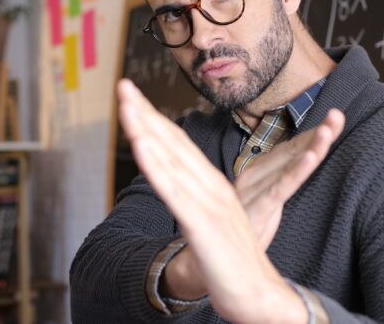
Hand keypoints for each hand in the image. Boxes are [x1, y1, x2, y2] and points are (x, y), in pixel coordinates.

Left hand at [117, 79, 306, 322]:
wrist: (260, 297)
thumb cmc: (233, 264)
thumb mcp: (209, 224)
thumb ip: (194, 203)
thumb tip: (174, 190)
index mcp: (212, 186)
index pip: (178, 145)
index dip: (154, 119)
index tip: (133, 98)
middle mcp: (211, 187)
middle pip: (172, 143)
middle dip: (145, 113)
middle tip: (123, 86)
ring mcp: (207, 204)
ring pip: (170, 159)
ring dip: (145, 129)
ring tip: (126, 104)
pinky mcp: (202, 226)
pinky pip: (173, 191)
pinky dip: (154, 166)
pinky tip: (140, 146)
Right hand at [236, 109, 344, 249]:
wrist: (213, 254)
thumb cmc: (242, 228)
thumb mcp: (261, 202)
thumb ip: (276, 183)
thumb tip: (297, 166)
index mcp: (255, 172)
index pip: (289, 149)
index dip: (312, 134)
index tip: (335, 119)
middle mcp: (253, 175)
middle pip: (292, 151)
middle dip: (318, 133)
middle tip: (338, 115)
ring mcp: (255, 190)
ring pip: (289, 165)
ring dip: (311, 145)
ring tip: (329, 129)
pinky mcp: (259, 208)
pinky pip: (282, 187)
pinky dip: (297, 171)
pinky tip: (311, 158)